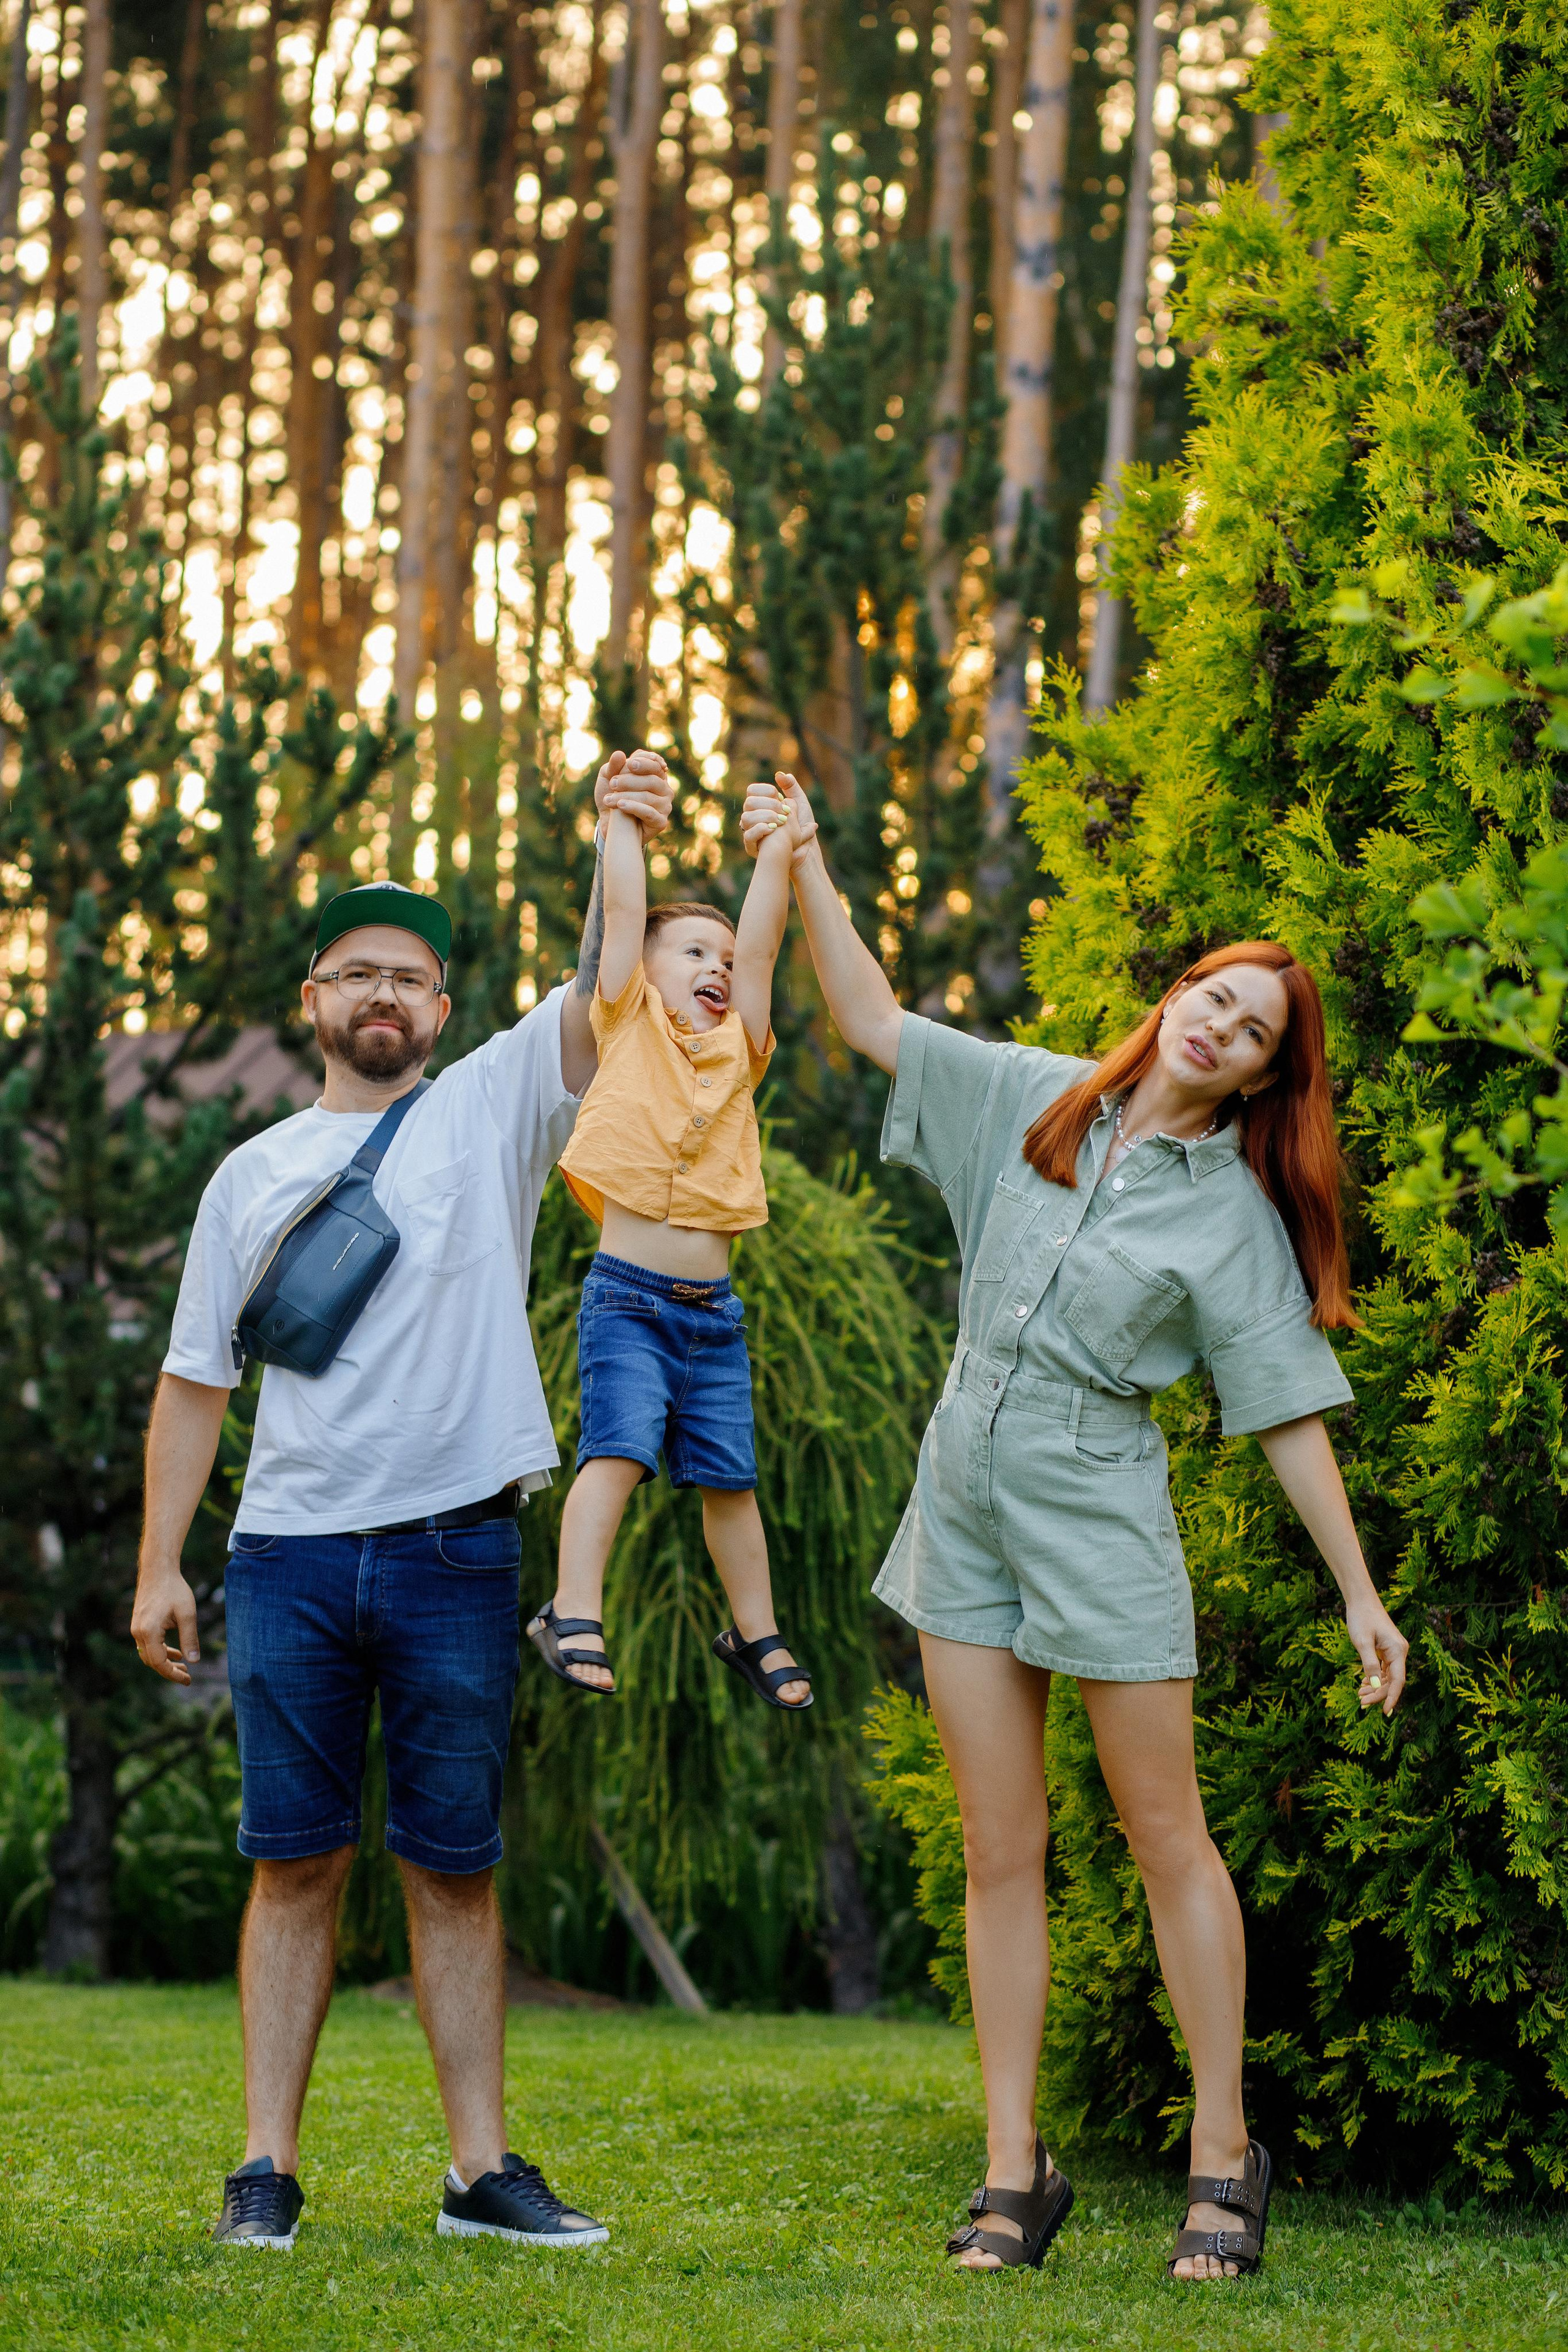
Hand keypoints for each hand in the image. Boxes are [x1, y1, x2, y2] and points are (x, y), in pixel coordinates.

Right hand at [130, 1563, 199, 1684]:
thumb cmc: (174, 1589)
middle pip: (152, 1662)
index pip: (159, 1662)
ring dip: (165, 1661)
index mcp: (149, 1632)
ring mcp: (136, 1628)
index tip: (188, 1680)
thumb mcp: (187, 1614)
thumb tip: (194, 1661)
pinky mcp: (138, 1624)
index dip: (173, 1674)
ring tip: (184, 1665)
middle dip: (170, 1670)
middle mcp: (138, 1633)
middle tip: (187, 1675)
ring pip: (149, 1654)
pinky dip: (160, 1651)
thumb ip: (190, 1638)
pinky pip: (148, 1645)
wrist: (158, 1570)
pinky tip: (175, 1651)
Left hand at [595, 746, 671, 843]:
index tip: (630, 764)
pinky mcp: (661, 822)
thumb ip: (614, 766)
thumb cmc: (612, 796)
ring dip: (625, 796)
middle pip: (652, 781)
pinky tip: (621, 806)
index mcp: (656, 775)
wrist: (610, 823)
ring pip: (648, 797)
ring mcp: (665, 806)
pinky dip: (634, 808)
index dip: (645, 763)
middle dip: (630, 781)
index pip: (655, 765)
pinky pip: (649, 813)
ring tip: (608, 799)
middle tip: (612, 783)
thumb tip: (620, 754)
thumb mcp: (608, 777)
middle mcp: (664, 790)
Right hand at [741, 772, 816, 864]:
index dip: (765, 791)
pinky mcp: (752, 847)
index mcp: (760, 805)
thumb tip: (779, 775)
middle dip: (769, 805)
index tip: (779, 796)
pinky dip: (760, 830)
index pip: (752, 790)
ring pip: (746, 818)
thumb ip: (791, 786)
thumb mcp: (799, 803)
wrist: (805, 848)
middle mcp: (752, 817)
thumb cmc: (801, 826)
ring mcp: (750, 831)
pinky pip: (748, 836)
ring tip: (781, 822)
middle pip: (749, 802)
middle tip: (785, 813)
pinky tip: (773, 829)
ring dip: (765, 817)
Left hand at [1345, 1592, 1407, 1716]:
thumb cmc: (1361, 1618)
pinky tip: (1364, 1683)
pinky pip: (1385, 1669)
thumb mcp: (1362, 1642)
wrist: (1361, 1599)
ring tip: (1360, 1694)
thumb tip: (1376, 1687)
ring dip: (1376, 1687)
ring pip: (1388, 1676)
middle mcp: (1400, 1652)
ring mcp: (1394, 1650)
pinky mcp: (1387, 1649)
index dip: (1392, 1698)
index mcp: (1398, 1651)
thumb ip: (1370, 1664)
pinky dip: (1375, 1677)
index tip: (1385, 1712)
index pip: (1398, 1681)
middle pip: (1392, 1681)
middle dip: (1378, 1693)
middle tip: (1361, 1702)